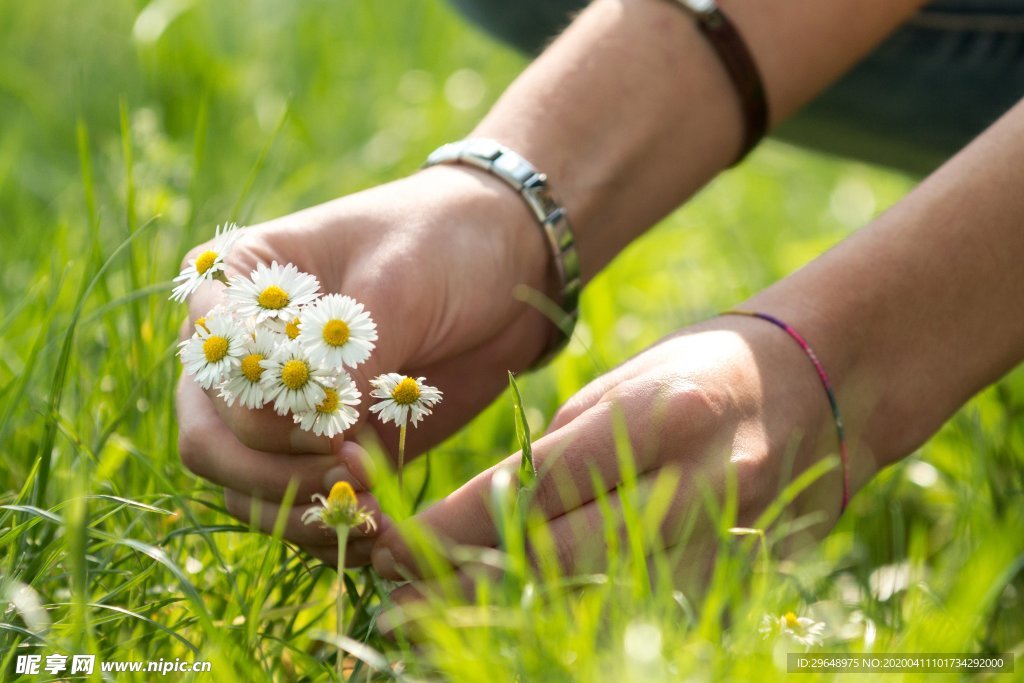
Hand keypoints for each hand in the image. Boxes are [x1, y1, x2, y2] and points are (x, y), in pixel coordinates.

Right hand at [175, 166, 555, 563]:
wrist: (508, 261)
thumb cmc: (445, 241)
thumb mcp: (399, 278)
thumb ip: (354, 352)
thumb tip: (319, 432)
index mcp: (238, 287)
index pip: (210, 368)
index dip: (259, 410)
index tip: (333, 425)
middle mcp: (245, 353)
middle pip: (211, 440)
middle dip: (274, 473)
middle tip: (351, 474)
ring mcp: (284, 408)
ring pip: (245, 487)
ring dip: (299, 510)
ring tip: (371, 510)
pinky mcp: (327, 446)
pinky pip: (299, 505)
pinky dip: (329, 526)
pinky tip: (378, 528)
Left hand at [370, 314, 866, 588]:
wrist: (823, 390)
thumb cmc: (705, 371)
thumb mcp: (622, 390)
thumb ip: (555, 457)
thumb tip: (471, 517)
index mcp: (665, 417)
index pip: (538, 488)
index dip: (455, 526)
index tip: (391, 544)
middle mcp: (700, 487)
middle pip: (561, 558)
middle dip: (465, 586)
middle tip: (395, 606)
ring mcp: (727, 543)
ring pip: (597, 605)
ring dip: (510, 620)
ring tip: (435, 632)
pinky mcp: (739, 580)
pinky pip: (643, 619)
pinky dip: (574, 628)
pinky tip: (520, 635)